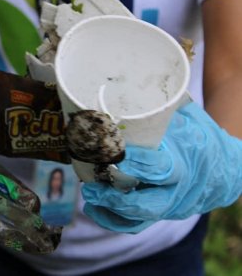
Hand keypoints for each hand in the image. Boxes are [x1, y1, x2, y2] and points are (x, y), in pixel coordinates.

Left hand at [82, 102, 241, 232]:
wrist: (224, 166)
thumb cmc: (199, 133)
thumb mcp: (184, 115)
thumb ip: (158, 107)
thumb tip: (119, 87)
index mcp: (187, 161)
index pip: (161, 168)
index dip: (136, 165)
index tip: (113, 156)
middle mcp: (179, 190)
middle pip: (148, 204)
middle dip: (116, 198)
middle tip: (90, 187)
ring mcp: (170, 206)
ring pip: (139, 219)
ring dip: (110, 210)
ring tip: (89, 196)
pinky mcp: (161, 213)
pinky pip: (136, 226)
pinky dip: (113, 220)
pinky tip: (94, 209)